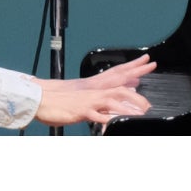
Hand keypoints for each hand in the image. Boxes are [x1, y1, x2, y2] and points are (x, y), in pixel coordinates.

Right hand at [32, 54, 156, 125]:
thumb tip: (107, 107)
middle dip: (136, 95)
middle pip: (120, 89)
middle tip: (148, 105)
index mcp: (94, 88)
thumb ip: (96, 104)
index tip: (148, 68)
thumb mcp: (82, 101)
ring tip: (139, 115)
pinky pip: (98, 115)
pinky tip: (117, 123)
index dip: (134, 72)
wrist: (41, 100)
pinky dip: (109, 119)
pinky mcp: (82, 111)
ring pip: (112, 101)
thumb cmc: (60, 102)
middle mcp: (94, 92)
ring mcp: (89, 101)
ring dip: (127, 108)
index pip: (118, 78)